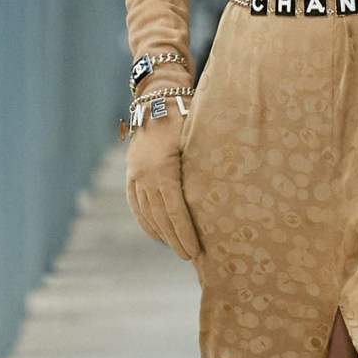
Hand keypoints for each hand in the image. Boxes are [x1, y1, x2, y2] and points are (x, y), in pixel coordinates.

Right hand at [125, 105, 200, 260]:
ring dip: (162, 233)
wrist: (158, 99)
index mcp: (162, 169)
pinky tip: (157, 234)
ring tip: (177, 248)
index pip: (175, 211)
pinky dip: (146, 221)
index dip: (185, 234)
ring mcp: (134, 175)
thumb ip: (203, 168)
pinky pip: (136, 204)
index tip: (195, 251)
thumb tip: (226, 197)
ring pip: (147, 213)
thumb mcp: (197, 140)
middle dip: (176, 240)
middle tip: (190, 257)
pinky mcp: (130, 173)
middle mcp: (144, 176)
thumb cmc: (186, 117)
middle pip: (161, 217)